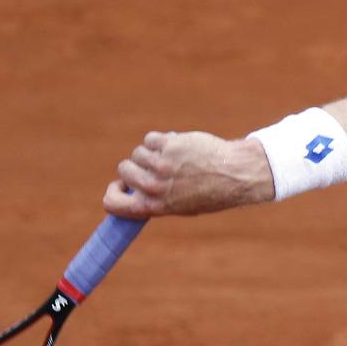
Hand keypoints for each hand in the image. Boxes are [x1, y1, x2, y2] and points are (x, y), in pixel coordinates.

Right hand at [103, 131, 274, 217]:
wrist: (234, 175)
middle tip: (153, 167)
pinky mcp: (168, 145)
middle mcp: (154, 186)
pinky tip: (176, 146)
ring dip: (151, 152)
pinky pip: (150, 139)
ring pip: (138, 152)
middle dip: (135, 167)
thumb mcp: (179, 205)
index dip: (113, 193)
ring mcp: (161, 164)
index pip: (112, 204)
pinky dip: (160, 140)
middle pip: (123, 170)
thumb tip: (130, 191)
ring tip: (172, 158)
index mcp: (153, 206)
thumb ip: (154, 199)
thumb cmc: (208, 193)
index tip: (120, 186)